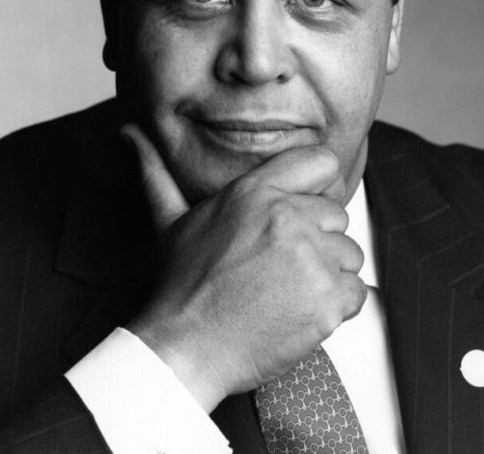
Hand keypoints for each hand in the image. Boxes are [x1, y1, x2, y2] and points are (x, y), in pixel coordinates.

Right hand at [121, 124, 366, 411]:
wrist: (185, 350)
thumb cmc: (180, 287)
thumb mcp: (167, 219)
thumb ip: (155, 171)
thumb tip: (127, 133)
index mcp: (255, 192)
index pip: (322, 162)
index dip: (318, 187)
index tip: (306, 210)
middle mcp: (287, 218)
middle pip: (337, 215)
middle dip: (318, 240)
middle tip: (281, 266)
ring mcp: (310, 258)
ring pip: (349, 254)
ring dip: (327, 274)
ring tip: (287, 291)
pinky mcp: (327, 300)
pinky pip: (356, 292)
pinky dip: (337, 307)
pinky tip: (300, 312)